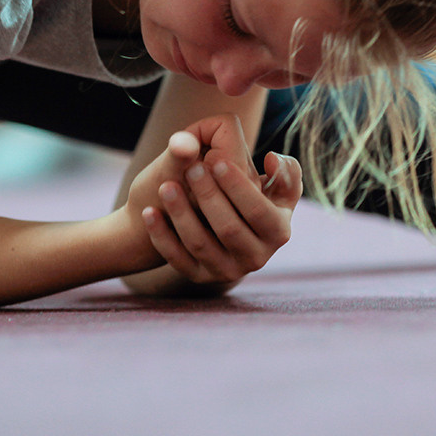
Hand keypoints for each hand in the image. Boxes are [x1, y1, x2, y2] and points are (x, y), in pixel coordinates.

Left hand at [140, 118, 301, 285]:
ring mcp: (227, 270)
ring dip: (181, 214)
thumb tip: (272, 159)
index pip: (259, 211)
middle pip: (229, 229)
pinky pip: (177, 258)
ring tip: (166, 186)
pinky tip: (149, 212)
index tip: (217, 160)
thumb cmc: (250, 200)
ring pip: (200, 243)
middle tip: (190, 169)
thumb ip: (285, 172)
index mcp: (278, 233)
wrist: (221, 230)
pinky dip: (161, 236)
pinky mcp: (199, 276)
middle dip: (208, 196)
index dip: (238, 186)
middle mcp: (256, 257)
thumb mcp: (277, 189)